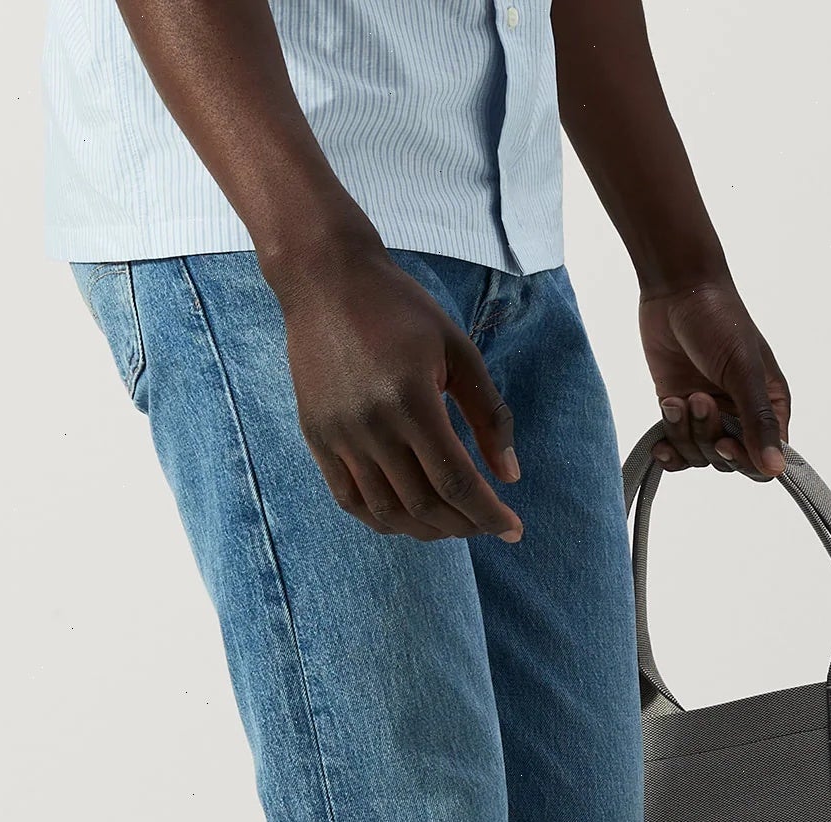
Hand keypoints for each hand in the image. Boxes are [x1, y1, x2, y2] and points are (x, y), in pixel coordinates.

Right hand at [270, 244, 522, 541]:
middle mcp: (372, 425)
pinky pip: (350, 500)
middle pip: (424, 504)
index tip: (513, 529)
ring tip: (452, 525)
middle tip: (486, 524)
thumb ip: (489, 414)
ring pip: (387, 511)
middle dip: (464, 524)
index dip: (488, 514)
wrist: (326, 281)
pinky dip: (384, 520)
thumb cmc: (401, 310)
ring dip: (426, 530)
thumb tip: (509, 476)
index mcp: (412, 400)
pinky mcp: (317, 438)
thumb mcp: (458, 350)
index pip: (456, 481)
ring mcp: (339, 436)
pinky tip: (409, 520)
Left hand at [639, 277, 789, 479]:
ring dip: (683, 433)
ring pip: (698, 456)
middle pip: (726, 462)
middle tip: (697, 398)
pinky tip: (662, 431)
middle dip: (707, 437)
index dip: (742, 460)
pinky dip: (667, 445)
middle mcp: (741, 415)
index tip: (725, 442)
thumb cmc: (719, 319)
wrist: (676, 290)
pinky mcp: (679, 411)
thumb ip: (759, 421)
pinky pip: (676, 449)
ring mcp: (709, 415)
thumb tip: (776, 469)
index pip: (762, 461)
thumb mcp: (744, 370)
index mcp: (769, 406)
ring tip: (678, 399)